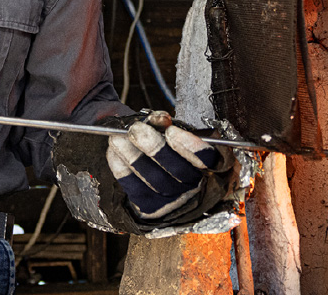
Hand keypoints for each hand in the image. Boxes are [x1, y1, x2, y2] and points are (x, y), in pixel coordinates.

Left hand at [106, 111, 225, 220]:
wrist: (160, 168)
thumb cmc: (173, 146)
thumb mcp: (181, 132)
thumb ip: (172, 125)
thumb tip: (160, 119)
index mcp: (213, 168)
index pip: (207, 161)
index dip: (190, 147)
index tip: (170, 130)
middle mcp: (197, 188)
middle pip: (177, 171)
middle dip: (154, 148)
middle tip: (135, 129)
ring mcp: (175, 201)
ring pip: (155, 181)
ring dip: (133, 157)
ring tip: (117, 137)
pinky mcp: (153, 208)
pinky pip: (137, 191)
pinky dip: (123, 171)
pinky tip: (114, 153)